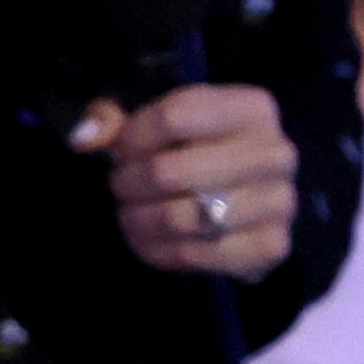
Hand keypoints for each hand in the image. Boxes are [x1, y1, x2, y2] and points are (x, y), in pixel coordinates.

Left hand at [71, 82, 295, 278]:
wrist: (249, 204)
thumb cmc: (198, 154)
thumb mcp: (161, 124)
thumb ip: (115, 121)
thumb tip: (83, 136)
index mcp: (253, 108)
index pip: (175, 114)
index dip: (132, 137)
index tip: (119, 151)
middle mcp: (276, 152)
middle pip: (171, 171)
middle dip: (129, 184)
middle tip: (120, 188)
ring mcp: (280, 201)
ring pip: (181, 218)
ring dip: (139, 220)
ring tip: (130, 215)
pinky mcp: (272, 246)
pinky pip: (196, 255)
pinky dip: (158, 251)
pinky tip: (148, 240)